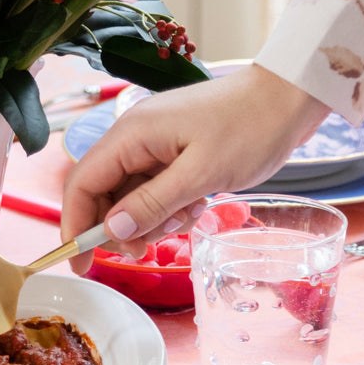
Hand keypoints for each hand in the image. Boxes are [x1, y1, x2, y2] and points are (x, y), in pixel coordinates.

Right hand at [60, 63, 329, 271]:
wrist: (288, 100)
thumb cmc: (249, 129)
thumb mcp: (201, 174)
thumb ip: (152, 203)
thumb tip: (111, 231)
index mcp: (131, 134)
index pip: (82, 183)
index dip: (75, 225)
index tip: (81, 264)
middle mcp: (134, 137)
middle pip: (102, 192)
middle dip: (117, 228)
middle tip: (144, 252)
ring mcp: (154, 145)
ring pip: (130, 196)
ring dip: (148, 220)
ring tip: (184, 221)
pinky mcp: (173, 153)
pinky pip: (154, 190)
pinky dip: (168, 208)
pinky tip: (196, 207)